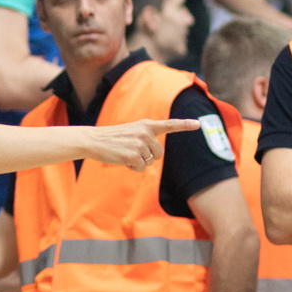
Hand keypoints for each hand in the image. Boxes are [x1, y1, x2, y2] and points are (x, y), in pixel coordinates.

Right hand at [85, 119, 199, 170]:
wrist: (93, 140)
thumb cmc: (112, 138)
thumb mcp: (131, 132)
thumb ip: (145, 138)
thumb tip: (155, 156)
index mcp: (146, 125)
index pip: (169, 125)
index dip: (184, 125)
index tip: (198, 124)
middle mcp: (145, 132)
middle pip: (158, 153)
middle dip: (148, 157)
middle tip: (131, 151)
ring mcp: (140, 143)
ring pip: (149, 162)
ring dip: (138, 162)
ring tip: (124, 153)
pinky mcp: (133, 155)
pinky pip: (141, 168)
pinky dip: (132, 167)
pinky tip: (122, 159)